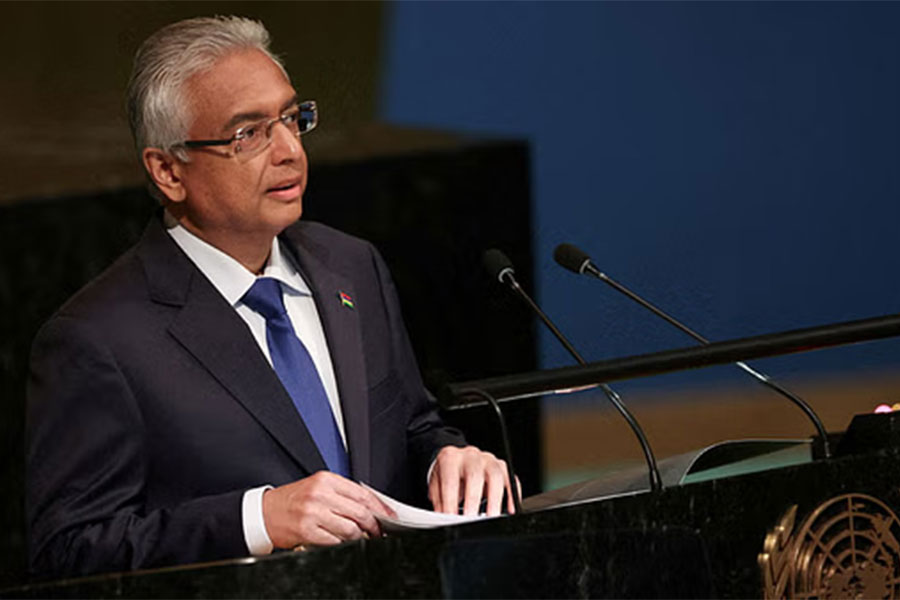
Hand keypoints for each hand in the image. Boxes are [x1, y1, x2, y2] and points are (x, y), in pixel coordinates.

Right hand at [262, 471, 394, 548]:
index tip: (389, 516)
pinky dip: (343, 544)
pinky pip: (335, 541)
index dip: (379, 507)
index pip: (362, 493)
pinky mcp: (307, 530)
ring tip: (361, 538)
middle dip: (373, 525)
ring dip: (360, 537)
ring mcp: (313, 512)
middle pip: (360, 512)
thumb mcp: (317, 488)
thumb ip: (341, 494)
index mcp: (326, 480)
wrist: (264, 513)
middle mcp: (320, 494)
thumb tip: (370, 507)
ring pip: (350, 529)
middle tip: (378, 532)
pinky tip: (343, 542)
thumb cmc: (292, 501)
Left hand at [428, 445, 518, 515]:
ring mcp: (488, 460)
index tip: (451, 517)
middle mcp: (470, 456)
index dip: (450, 500)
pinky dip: (512, 495)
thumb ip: (440, 501)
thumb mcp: (436, 485)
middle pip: (474, 474)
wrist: (456, 460)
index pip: (450, 480)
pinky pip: (511, 479)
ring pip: (496, 475)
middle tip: (471, 518)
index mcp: (450, 458)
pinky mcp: (502, 467)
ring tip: (491, 516)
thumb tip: (443, 519)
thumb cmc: (447, 474)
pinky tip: (510, 509)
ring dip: (494, 498)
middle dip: (473, 499)